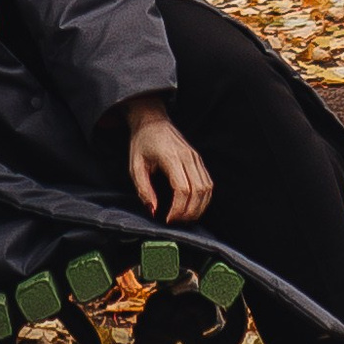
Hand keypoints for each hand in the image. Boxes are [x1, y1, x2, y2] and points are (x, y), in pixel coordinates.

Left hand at [123, 99, 211, 224]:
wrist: (152, 121)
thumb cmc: (142, 143)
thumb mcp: (135, 166)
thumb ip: (143, 189)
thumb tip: (154, 210)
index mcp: (171, 157)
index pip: (182, 188)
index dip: (178, 209)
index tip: (168, 219)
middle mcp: (188, 157)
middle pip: (199, 191)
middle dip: (190, 212)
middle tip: (176, 221)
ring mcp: (196, 158)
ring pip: (207, 188)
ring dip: (199, 207)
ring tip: (184, 217)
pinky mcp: (199, 160)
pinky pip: (208, 183)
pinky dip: (203, 198)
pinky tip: (192, 206)